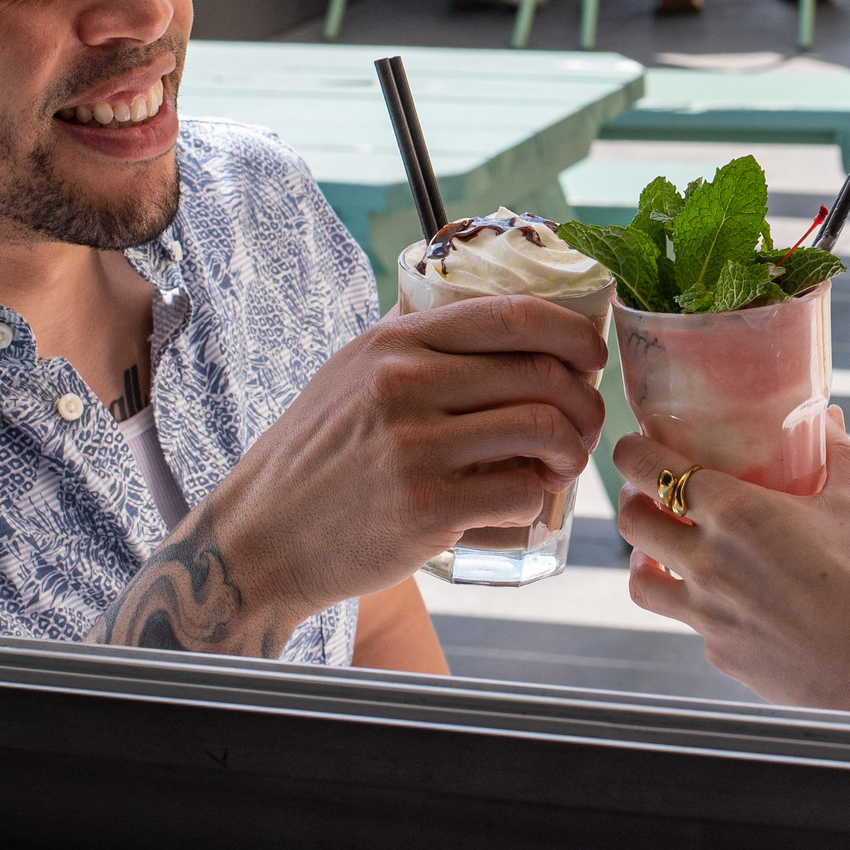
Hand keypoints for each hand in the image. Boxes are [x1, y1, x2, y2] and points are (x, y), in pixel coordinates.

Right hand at [96, 296, 604, 655]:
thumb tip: (488, 310)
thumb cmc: (315, 456)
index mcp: (394, 343)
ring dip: (572, 449)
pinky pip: (521, 491)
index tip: (591, 354)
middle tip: (586, 423)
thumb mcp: (349, 373)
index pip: (512, 315)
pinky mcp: (427, 508)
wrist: (258, 539)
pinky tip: (525, 497)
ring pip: (543, 429)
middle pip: (541, 374)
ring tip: (564, 462)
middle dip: (584, 400)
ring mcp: (415, 447)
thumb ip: (413, 341)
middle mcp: (404, 385)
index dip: (571, 331)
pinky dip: (539, 496)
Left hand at [613, 412, 849, 721]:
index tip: (633, 445)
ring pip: (638, 580)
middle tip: (646, 493)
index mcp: (735, 513)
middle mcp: (706, 561)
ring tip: (658, 549)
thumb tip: (831, 419)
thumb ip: (837, 457)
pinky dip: (693, 605)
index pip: (652, 470)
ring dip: (641, 557)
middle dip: (631, 501)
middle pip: (633, 523)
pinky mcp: (717, 651)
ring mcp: (705, 613)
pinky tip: (720, 598)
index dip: (632, 452)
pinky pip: (688, 622)